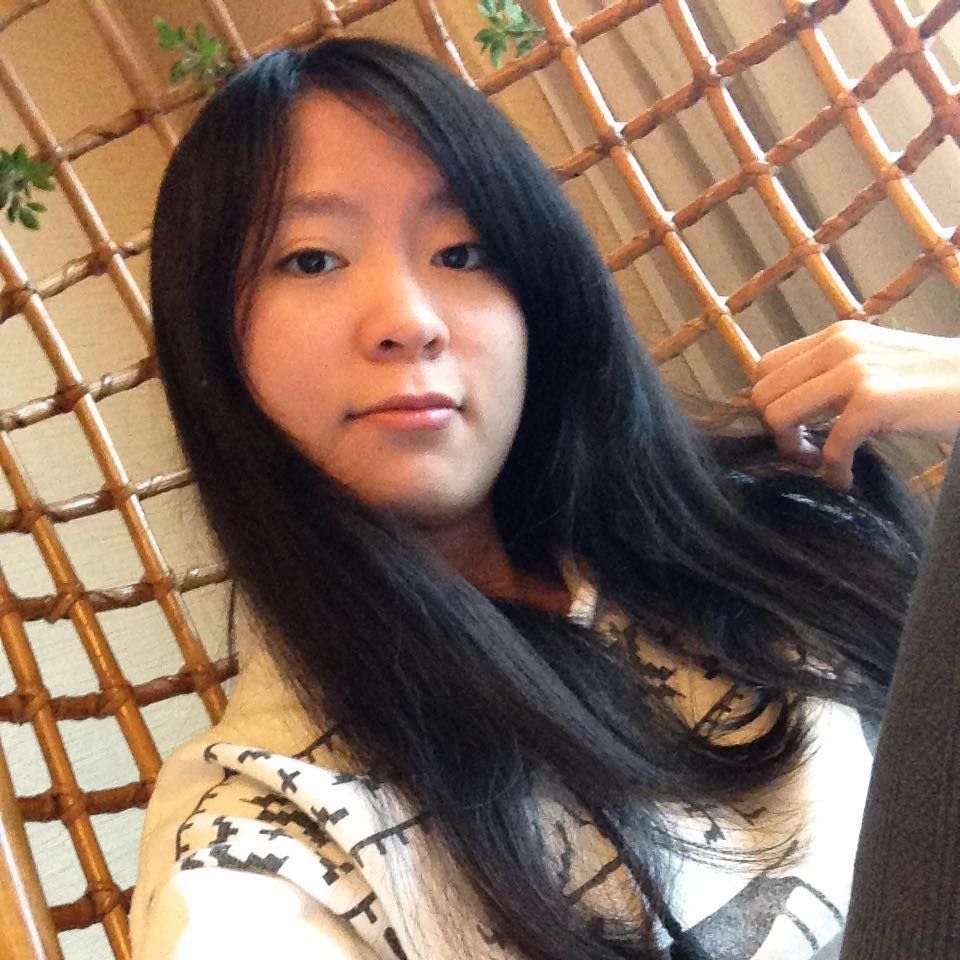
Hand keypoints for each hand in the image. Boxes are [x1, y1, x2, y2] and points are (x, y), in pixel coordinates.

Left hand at [750, 320, 959, 490]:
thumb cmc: (931, 382)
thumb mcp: (874, 363)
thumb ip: (833, 375)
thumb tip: (787, 406)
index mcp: (834, 337)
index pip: (765, 368)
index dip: (769, 404)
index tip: (794, 427)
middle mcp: (838, 346)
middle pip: (763, 395)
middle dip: (775, 431)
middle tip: (803, 450)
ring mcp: (855, 371)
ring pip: (779, 416)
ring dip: (793, 450)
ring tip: (819, 463)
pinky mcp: (875, 401)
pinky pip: (830, 447)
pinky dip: (833, 471)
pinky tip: (846, 479)